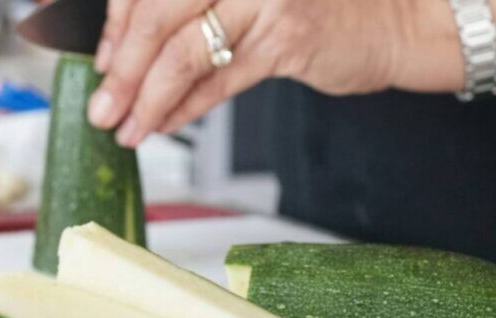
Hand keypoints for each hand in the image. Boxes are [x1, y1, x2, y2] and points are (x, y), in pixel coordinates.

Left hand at [88, 0, 414, 146]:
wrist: (395, 19)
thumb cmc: (321, 7)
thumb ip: (199, 9)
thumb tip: (132, 47)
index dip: (115, 22)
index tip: (100, 61)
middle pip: (155, 14)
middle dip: (123, 70)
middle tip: (103, 106)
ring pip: (184, 52)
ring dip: (148, 97)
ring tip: (125, 126)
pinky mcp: (288, 37)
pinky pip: (220, 79)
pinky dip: (186, 107)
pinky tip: (163, 124)